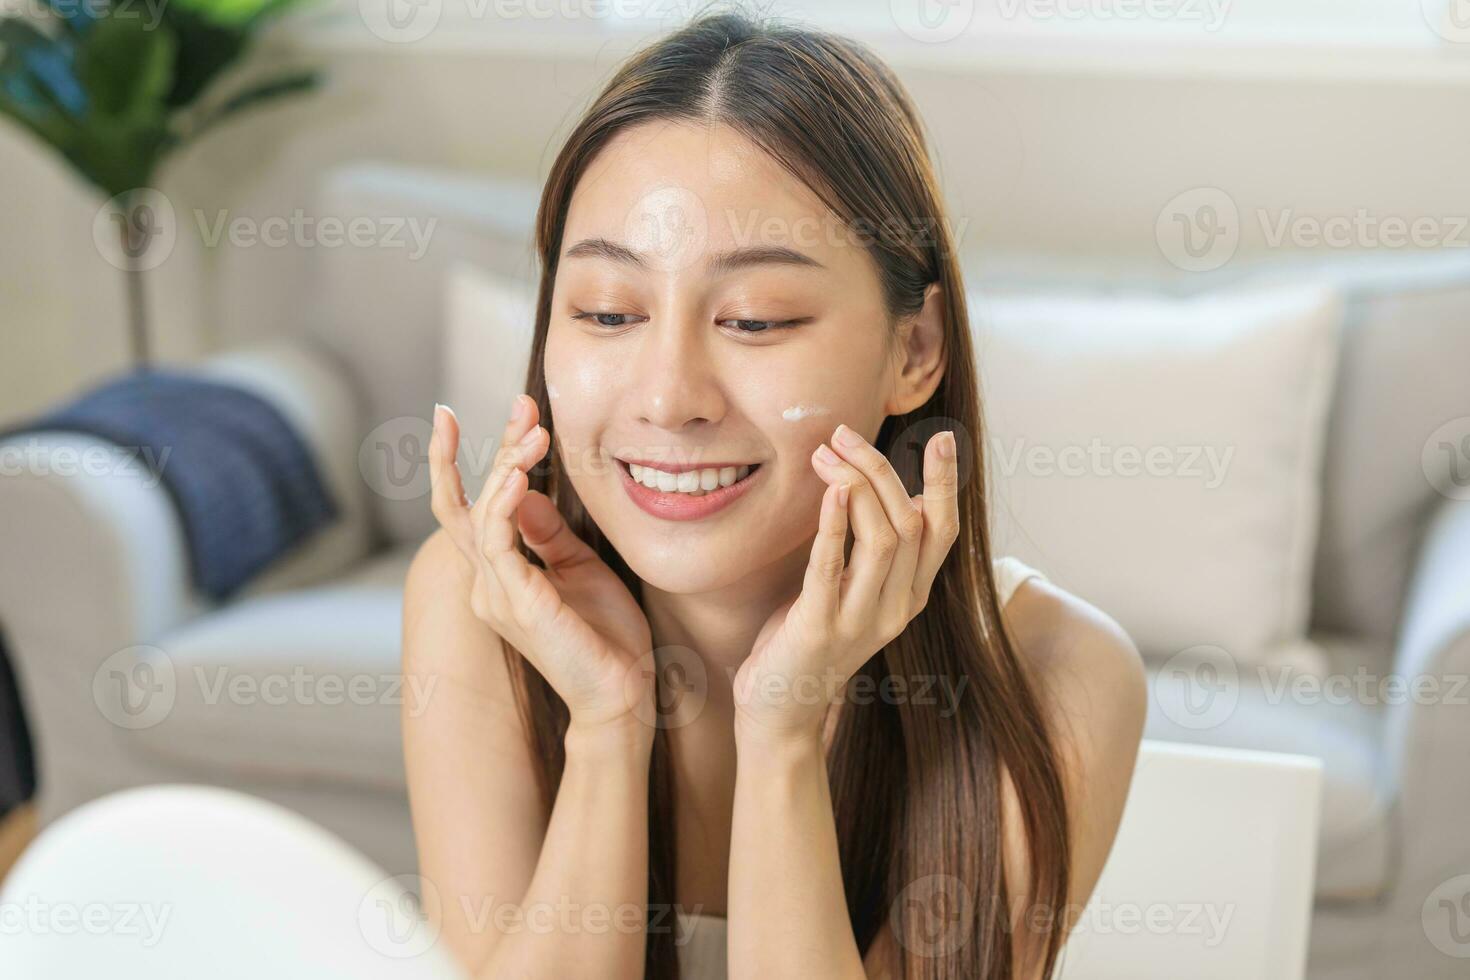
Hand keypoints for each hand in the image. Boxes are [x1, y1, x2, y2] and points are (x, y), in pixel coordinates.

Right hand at [428, 396, 654, 737]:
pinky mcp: (516, 603)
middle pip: (470, 502)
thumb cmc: (606, 635)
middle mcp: (486, 584)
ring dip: (507, 467)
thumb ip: (549, 532)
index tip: (448, 413)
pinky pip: (499, 541)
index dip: (452, 461)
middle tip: (522, 406)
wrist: (622, 692)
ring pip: (483, 514)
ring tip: (534, 435)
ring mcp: (496, 595)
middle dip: (494, 447)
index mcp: (499, 575)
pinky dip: (505, 503)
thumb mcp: (580, 567)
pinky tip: (523, 475)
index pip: (463, 508)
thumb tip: (529, 489)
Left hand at [733, 423, 959, 741]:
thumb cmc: (811, 637)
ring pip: (883, 539)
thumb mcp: (853, 589)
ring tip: (826, 454)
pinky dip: (833, 525)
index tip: (943, 439)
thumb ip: (872, 548)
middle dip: (880, 468)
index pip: (944, 531)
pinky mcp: (819, 627)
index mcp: (911, 595)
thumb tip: (889, 488)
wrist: (782, 710)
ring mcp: (861, 620)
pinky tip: (828, 491)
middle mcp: (896, 607)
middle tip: (844, 434)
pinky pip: (831, 568)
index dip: (945, 484)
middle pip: (910, 523)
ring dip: (855, 486)